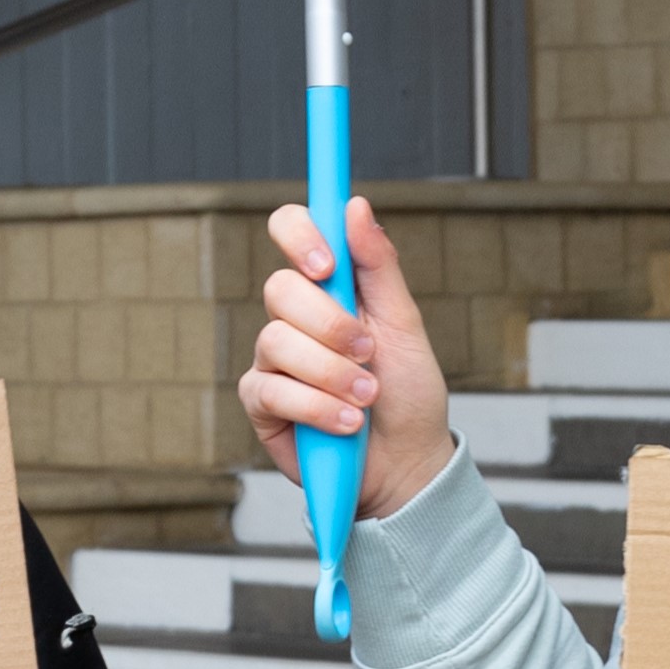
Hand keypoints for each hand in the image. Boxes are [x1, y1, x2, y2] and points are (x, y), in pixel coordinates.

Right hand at [237, 199, 455, 520]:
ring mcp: (273, 360)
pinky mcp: (262, 404)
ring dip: (331, 373)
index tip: (328, 264)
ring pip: (276, 341)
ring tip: (366, 398)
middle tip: (368, 352)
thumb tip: (355, 205)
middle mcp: (294, 317)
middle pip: (279, 289)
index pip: (291, 231)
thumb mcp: (405, 325)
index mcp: (329, 287)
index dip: (299, 234)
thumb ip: (379, 267)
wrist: (406, 463)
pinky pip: (272, 390)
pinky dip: (317, 408)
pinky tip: (347, 424)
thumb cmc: (407, 394)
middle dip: (330, 325)